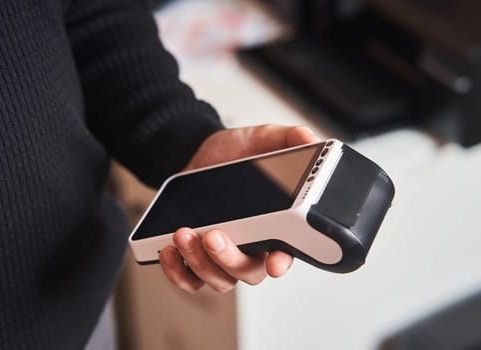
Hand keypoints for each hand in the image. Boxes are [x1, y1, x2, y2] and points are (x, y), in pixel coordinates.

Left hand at [159, 124, 321, 292]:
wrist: (194, 154)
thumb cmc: (230, 153)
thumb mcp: (261, 138)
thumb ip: (288, 139)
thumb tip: (310, 140)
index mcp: (273, 224)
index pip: (285, 251)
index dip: (282, 261)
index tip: (275, 263)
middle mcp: (250, 245)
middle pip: (249, 272)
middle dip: (229, 259)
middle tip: (214, 235)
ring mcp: (222, 255)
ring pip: (219, 279)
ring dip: (200, 262)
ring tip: (184, 234)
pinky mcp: (195, 257)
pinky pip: (189, 280)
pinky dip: (178, 273)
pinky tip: (169, 250)